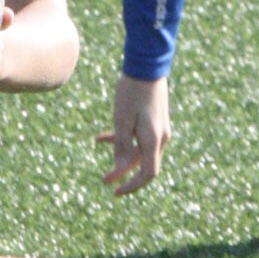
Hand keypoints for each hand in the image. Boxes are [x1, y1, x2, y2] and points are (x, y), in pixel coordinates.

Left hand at [99, 73, 170, 194]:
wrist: (147, 65)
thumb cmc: (132, 92)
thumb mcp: (121, 120)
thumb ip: (122, 146)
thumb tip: (121, 170)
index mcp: (154, 140)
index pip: (148, 174)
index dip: (132, 186)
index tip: (116, 191)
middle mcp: (160, 137)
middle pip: (143, 164)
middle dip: (123, 172)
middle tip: (105, 179)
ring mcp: (158, 129)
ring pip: (139, 149)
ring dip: (120, 151)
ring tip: (98, 142)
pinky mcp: (153, 120)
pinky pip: (139, 136)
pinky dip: (123, 138)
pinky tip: (101, 136)